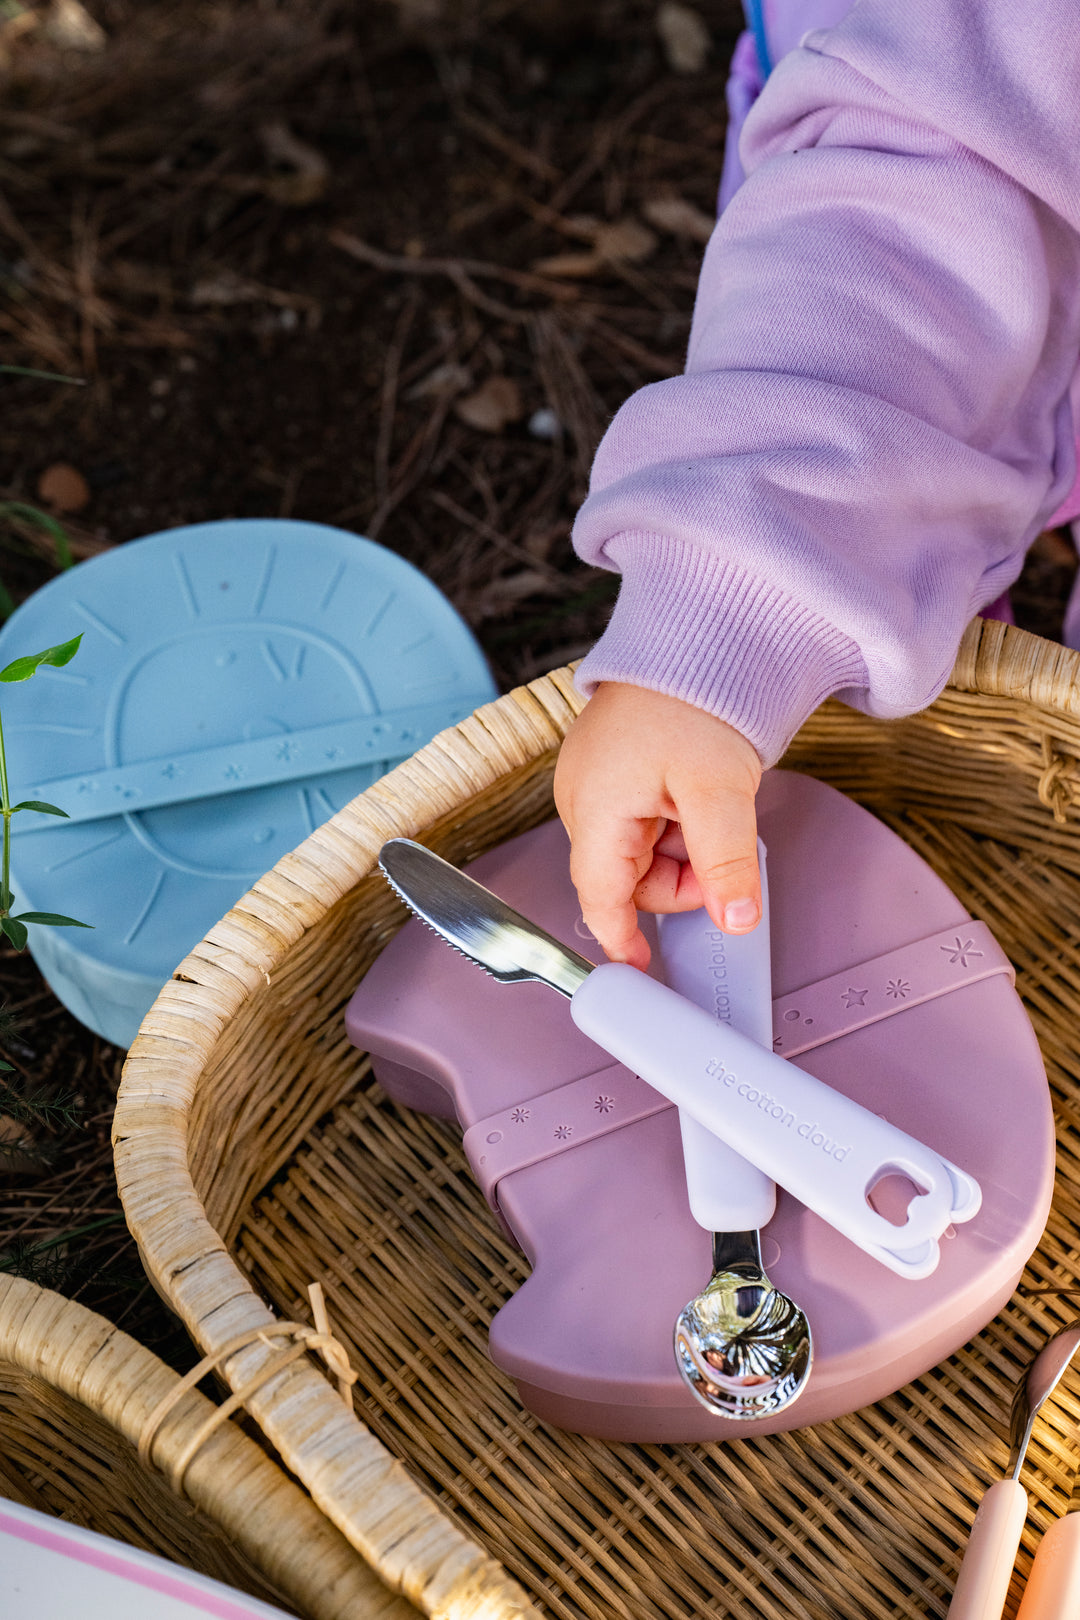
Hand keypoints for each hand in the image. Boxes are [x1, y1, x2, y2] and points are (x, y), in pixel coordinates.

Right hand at [553, 682, 762, 969]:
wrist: (695, 634)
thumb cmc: (692, 696)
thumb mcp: (717, 789)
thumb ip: (724, 861)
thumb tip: (736, 918)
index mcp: (593, 808)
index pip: (601, 899)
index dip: (623, 942)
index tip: (643, 971)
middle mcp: (583, 799)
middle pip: (629, 879)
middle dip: (680, 879)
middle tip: (724, 850)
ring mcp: (597, 784)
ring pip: (641, 853)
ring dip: (683, 849)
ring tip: (714, 809)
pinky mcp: (615, 771)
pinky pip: (644, 822)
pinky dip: (677, 824)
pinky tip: (699, 797)